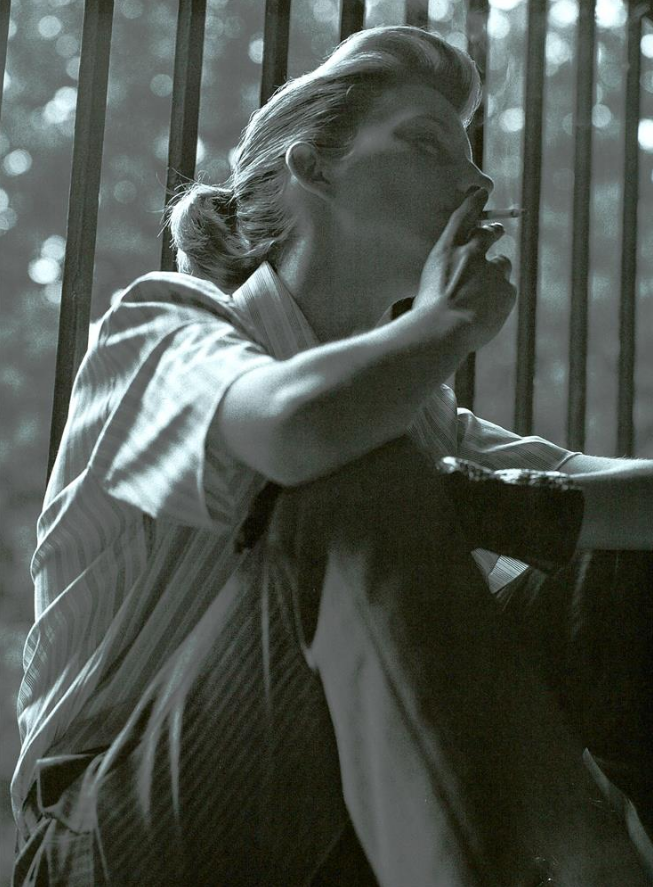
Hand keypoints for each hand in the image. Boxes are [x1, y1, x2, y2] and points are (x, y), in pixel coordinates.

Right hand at [413, 189, 516, 350]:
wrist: (442, 331)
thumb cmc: (426, 313)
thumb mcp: (428, 283)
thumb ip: (446, 271)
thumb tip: (457, 275)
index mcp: (447, 249)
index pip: (463, 216)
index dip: (474, 202)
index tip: (481, 192)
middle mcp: (471, 252)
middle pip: (490, 233)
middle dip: (494, 232)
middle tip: (497, 233)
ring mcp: (492, 269)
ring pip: (502, 264)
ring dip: (496, 274)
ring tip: (482, 295)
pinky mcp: (506, 289)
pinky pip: (506, 290)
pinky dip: (499, 299)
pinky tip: (485, 312)